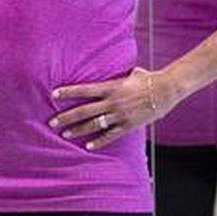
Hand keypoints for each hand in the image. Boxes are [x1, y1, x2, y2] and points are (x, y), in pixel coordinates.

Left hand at [49, 67, 177, 149]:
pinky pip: (111, 135)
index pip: (83, 90)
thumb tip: (116, 69)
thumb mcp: (130, 73)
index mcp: (111, 87)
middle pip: (83, 111)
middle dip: (66, 117)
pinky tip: (88, 146)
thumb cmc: (148, 78)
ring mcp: (119, 115)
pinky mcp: (128, 125)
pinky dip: (99, 141)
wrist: (165, 89)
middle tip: (51, 122)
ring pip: (94, 125)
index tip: (53, 94)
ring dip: (78, 130)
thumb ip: (120, 75)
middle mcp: (112, 102)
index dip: (68, 92)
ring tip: (65, 134)